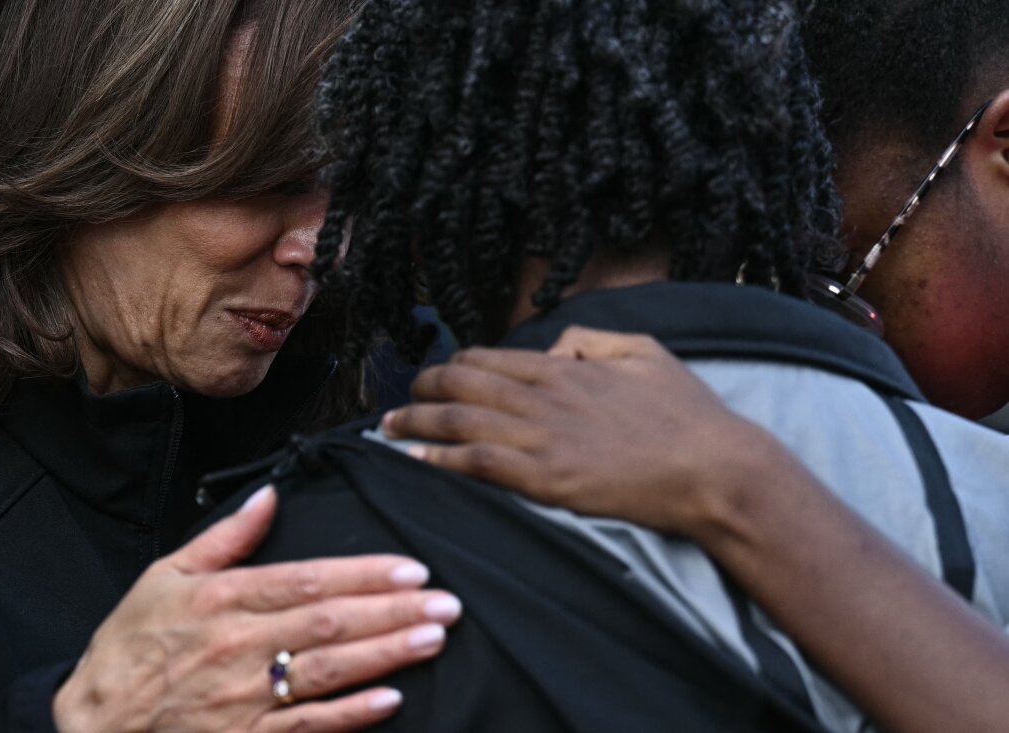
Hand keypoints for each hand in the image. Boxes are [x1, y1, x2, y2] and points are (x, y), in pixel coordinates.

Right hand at [53, 486, 461, 732]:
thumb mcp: (165, 575)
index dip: (364, 574)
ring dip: (386, 654)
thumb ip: (226, 537)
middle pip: (330, 623)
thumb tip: (270, 496)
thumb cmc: (130, 646)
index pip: (308, 580)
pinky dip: (350, 715)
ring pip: (328, 672)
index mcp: (224, 600)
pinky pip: (307, 728)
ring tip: (432, 637)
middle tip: (446, 602)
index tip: (411, 567)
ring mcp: (245, 696)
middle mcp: (240, 645)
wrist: (92, 724)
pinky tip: (390, 699)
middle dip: (394, 611)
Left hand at [383, 326, 765, 535]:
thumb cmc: (687, 413)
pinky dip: (439, 458)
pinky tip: (415, 459)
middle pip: (460, 386)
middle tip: (401, 400)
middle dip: (422, 390)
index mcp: (564, 366)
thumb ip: (591, 340)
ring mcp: (542, 439)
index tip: (436, 377)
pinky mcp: (545, 479)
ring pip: (458, 422)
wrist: (713, 469)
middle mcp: (543, 397)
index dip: (452, 367)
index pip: (488, 359)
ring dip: (415, 423)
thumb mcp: (645, 351)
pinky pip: (476, 463)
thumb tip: (555, 346)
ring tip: (387, 428)